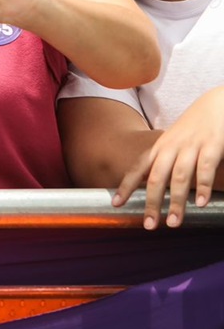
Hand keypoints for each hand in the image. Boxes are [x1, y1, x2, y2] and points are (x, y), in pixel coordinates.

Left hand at [113, 87, 223, 228]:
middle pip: (157, 178)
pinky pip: (205, 169)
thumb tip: (151, 182)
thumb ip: (163, 160)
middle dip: (151, 203)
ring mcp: (192, 146)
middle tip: (149, 225)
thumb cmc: (194, 126)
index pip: (138, 168)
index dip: (126, 186)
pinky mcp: (213, 145)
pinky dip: (203, 187)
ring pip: (180, 177)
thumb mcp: (173, 140)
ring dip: (176, 202)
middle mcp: (172, 147)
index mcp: (160, 147)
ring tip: (173, 223)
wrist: (217, 103)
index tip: (115, 204)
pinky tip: (199, 203)